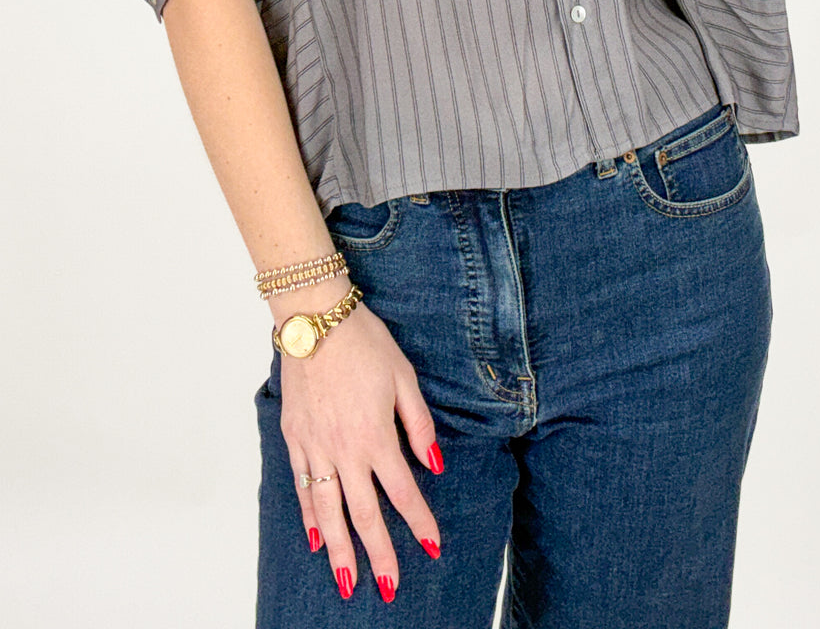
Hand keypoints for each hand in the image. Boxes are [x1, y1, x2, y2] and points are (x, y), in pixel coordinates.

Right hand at [278, 300, 443, 602]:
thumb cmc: (365, 343)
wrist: (315, 320)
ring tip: (347, 581)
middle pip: (363, 514)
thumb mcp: (404, 377)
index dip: (419, 521)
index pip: (402, 492)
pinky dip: (309, 516)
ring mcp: (315, 447)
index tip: (432, 546)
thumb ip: (420, 425)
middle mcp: (344, 450)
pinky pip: (303, 487)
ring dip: (339, 550)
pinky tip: (315, 538)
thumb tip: (435, 465)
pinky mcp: (294, 438)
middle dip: (379, 554)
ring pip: (328, 511)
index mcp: (376, 436)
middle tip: (388, 589)